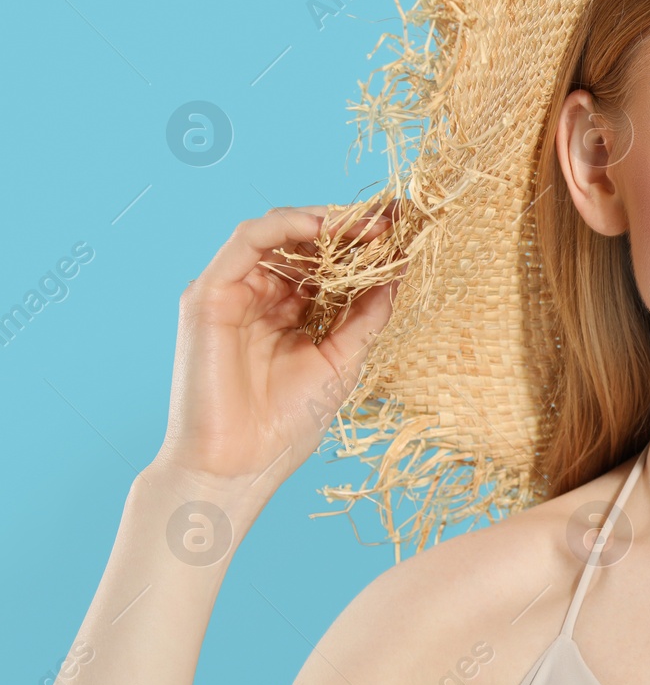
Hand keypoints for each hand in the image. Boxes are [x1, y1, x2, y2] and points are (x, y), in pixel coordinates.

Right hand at [150, 203, 403, 499]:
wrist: (238, 465)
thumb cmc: (286, 422)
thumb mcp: (343, 358)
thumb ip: (366, 314)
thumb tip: (399, 271)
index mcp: (288, 312)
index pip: (325, 262)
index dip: (363, 244)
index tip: (404, 230)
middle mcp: (259, 295)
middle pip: (304, 242)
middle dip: (351, 227)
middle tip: (393, 219)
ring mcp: (232, 291)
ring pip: (278, 232)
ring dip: (326, 221)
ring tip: (369, 224)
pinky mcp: (209, 293)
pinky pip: (248, 240)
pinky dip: (288, 225)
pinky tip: (325, 227)